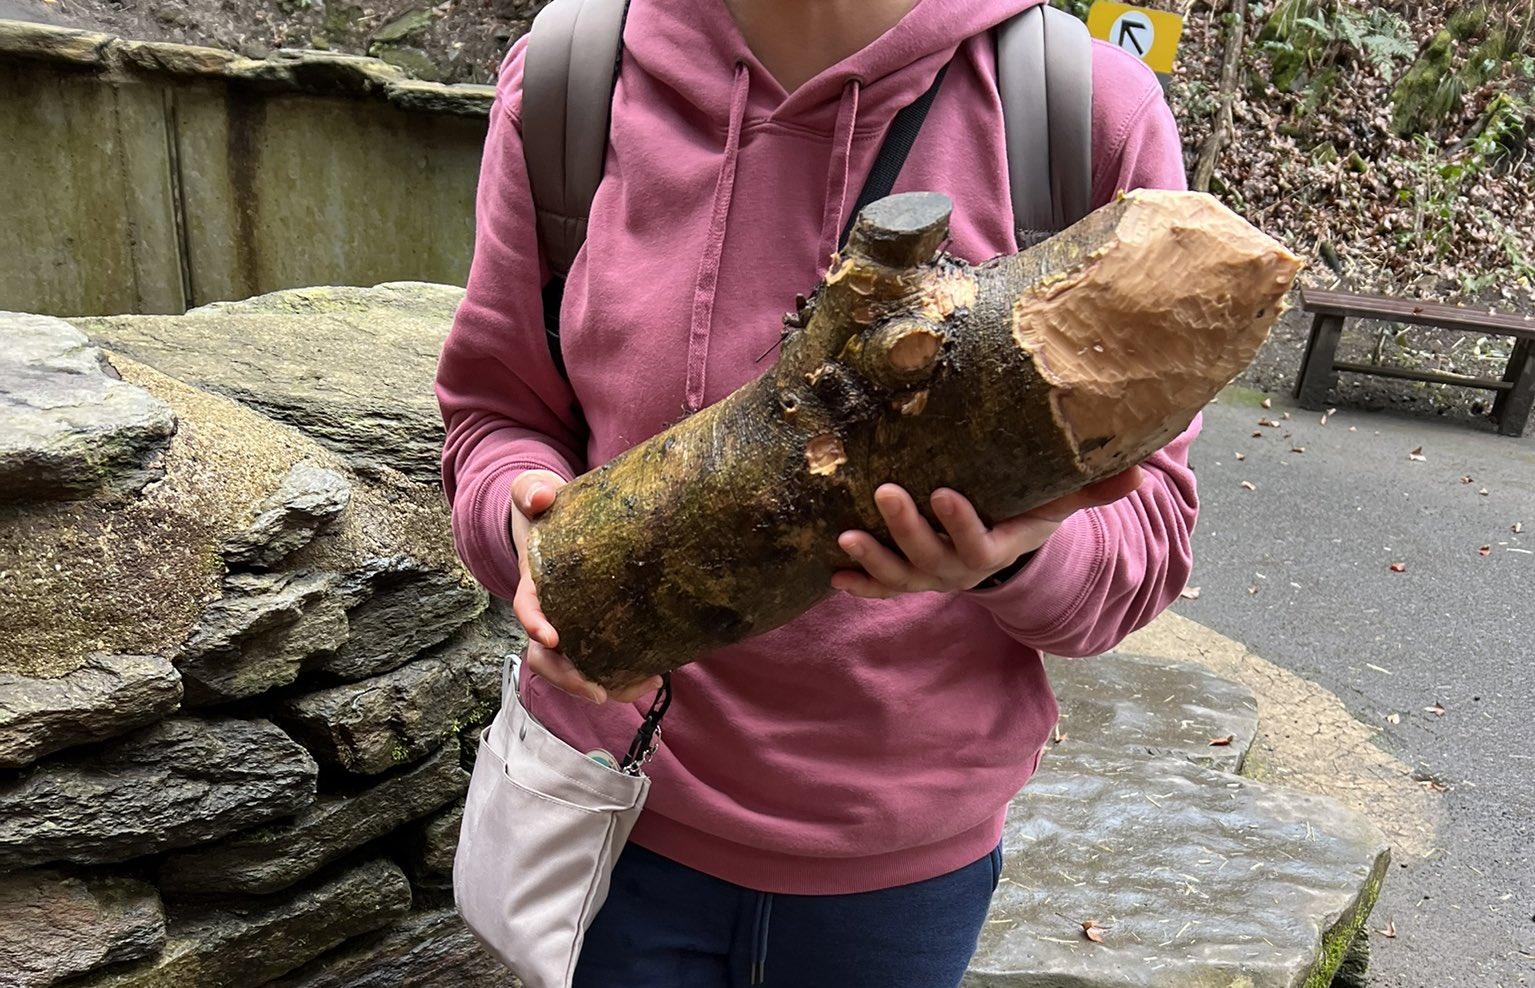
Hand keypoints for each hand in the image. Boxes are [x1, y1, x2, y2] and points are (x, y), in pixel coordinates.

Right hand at [509, 470, 663, 703]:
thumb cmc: (546, 507)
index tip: (553, 638)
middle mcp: (548, 611)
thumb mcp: (533, 492)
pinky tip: (654, 676)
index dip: (535, 625)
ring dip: (603, 684)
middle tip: (598, 690)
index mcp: (533, 583)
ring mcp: (571, 624)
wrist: (560, 517)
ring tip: (643, 685)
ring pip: (575, 668)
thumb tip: (543, 497)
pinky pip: (601, 661)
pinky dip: (623, 676)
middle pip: (546, 657)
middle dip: (569, 678)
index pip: (527, 609)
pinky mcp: (596, 629)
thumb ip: (532, 491)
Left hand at [831, 468, 1147, 598]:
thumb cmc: (1028, 509)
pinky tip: (835, 573)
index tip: (943, 492)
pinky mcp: (904, 577)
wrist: (1000, 545)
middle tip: (887, 492)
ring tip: (848, 536)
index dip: (961, 522)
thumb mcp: (1060, 500)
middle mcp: (960, 569)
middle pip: (932, 557)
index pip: (981, 543)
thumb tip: (1141, 469)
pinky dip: (859, 584)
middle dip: (908, 528)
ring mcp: (929, 576)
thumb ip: (1094, 486)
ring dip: (874, 559)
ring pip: (900, 575)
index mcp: (998, 548)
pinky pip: (880, 588)